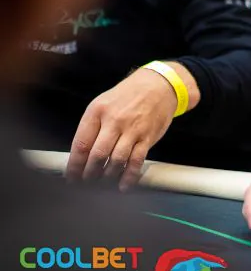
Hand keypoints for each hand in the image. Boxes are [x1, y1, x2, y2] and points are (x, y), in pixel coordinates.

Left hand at [66, 63, 195, 190]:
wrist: (158, 85)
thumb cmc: (128, 96)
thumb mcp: (103, 103)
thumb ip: (92, 127)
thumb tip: (81, 155)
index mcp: (97, 112)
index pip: (81, 144)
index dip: (74, 165)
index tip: (71, 177)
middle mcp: (114, 120)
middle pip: (97, 155)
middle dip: (89, 174)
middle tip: (86, 182)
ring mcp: (133, 129)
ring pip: (116, 160)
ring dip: (107, 176)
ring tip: (102, 183)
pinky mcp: (147, 137)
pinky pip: (136, 161)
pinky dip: (129, 176)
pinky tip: (123, 184)